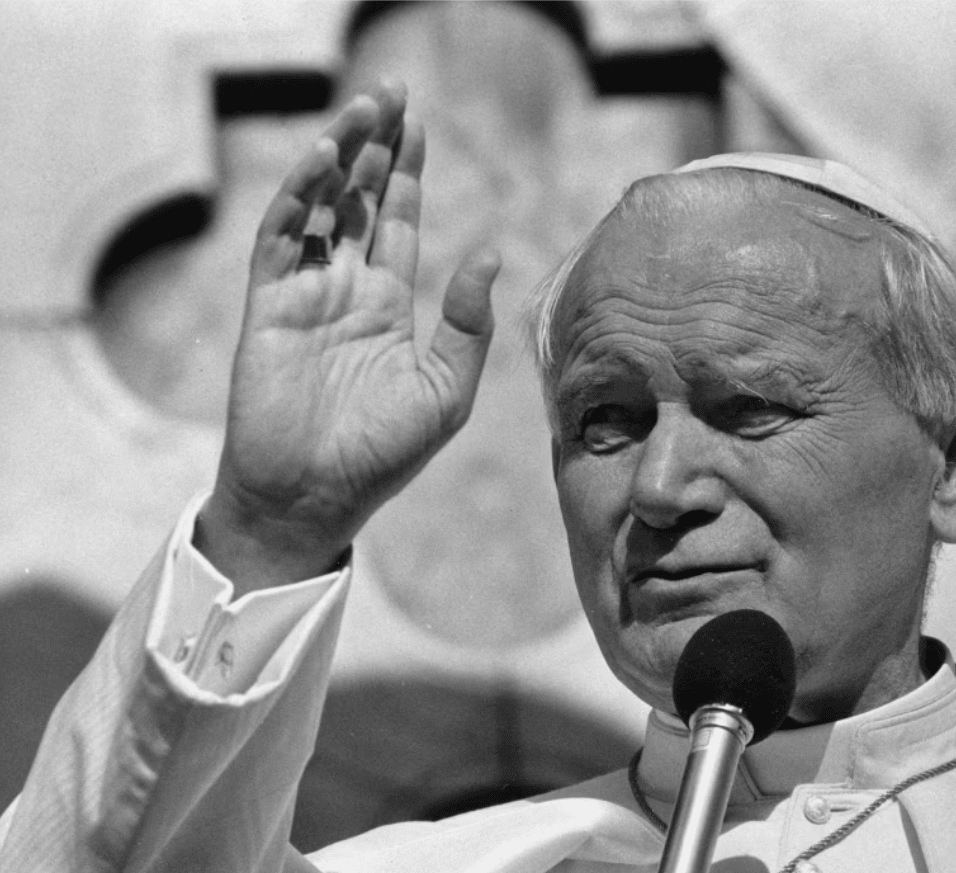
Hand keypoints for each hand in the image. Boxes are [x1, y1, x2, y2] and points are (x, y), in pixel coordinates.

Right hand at [195, 82, 499, 592]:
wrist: (314, 499)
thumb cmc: (381, 456)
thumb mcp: (445, 392)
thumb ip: (468, 325)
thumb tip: (489, 252)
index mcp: (388, 305)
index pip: (396, 221)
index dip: (405, 172)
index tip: (416, 123)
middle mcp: (345, 289)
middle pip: (358, 200)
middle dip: (374, 146)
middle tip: (389, 91)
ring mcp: (303, 294)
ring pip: (319, 207)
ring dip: (338, 157)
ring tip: (362, 110)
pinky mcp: (267, 307)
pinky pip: (280, 239)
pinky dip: (297, 198)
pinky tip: (323, 163)